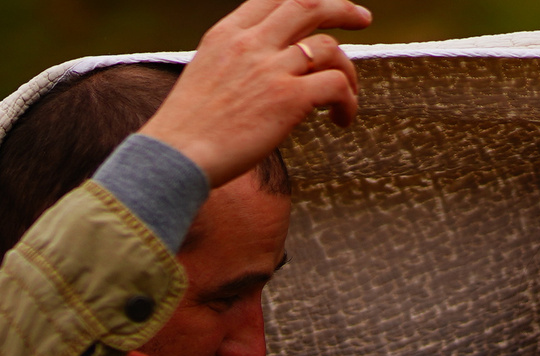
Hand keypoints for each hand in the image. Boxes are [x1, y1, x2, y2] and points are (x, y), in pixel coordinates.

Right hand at [143, 0, 372, 186]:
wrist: (175, 156)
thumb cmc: (186, 131)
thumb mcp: (206, 76)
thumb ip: (237, 64)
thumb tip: (269, 74)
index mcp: (227, 34)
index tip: (324, 6)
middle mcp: (250, 43)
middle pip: (307, 4)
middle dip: (342, 7)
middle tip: (364, 19)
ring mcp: (271, 69)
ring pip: (330, 47)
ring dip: (348, 71)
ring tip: (346, 98)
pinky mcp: (289, 99)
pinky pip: (336, 85)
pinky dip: (348, 101)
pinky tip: (341, 120)